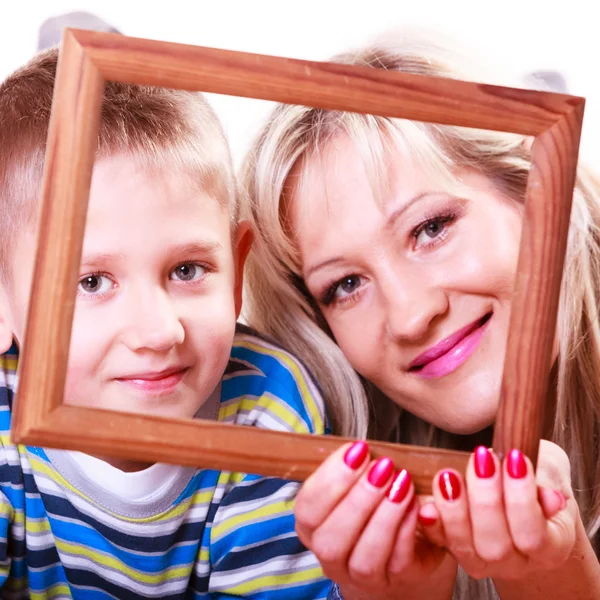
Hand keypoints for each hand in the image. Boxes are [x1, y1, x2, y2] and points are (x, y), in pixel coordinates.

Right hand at [294, 442, 451, 596]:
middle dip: (357, 498)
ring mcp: (362, 577)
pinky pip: (399, 563)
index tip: (357, 450)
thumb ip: (355, 469)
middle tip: (382, 466)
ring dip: (384, 516)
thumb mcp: (356, 485)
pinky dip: (406, 531)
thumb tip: (359, 449)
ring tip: (402, 482)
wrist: (404, 551)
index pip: (306, 509)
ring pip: (364, 558)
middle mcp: (331, 557)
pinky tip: (416, 504)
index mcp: (312, 528)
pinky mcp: (397, 582)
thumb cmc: (373, 507)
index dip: (330, 479)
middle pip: (331, 539)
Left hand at [419, 440, 574, 580]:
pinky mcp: (454, 549)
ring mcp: (484, 561)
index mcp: (551, 548)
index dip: (521, 499)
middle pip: (496, 547)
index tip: (514, 459)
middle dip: (486, 500)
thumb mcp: (550, 472)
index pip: (534, 535)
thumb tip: (549, 497)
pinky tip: (426, 504)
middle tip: (481, 459)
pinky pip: (439, 542)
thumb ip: (548, 482)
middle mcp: (517, 562)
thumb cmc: (536, 479)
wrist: (518, 493)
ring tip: (449, 475)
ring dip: (454, 510)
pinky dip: (432, 523)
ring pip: (465, 548)